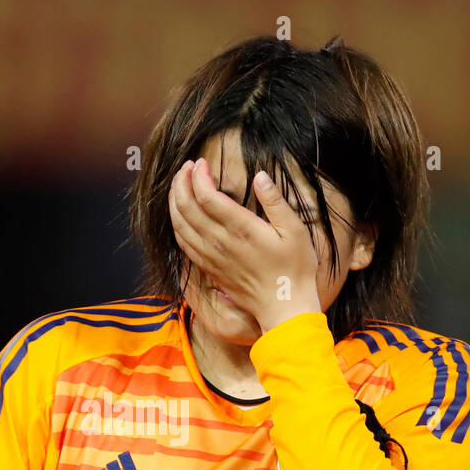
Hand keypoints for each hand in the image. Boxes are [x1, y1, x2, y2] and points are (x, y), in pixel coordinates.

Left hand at [168, 157, 321, 331]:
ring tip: (179, 184)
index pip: (206, 196)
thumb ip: (275, 202)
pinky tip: (179, 214)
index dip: (197, 176)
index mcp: (241, 229)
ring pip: (179, 225)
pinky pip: (183, 243)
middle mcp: (220, 242)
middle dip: (181, 183)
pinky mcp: (209, 268)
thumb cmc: (294, 268)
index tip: (200, 162)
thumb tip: (259, 176)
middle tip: (186, 167)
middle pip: (186, 208)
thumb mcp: (295, 231)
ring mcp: (212, 257)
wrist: (284, 306)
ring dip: (174, 202)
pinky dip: (176, 224)